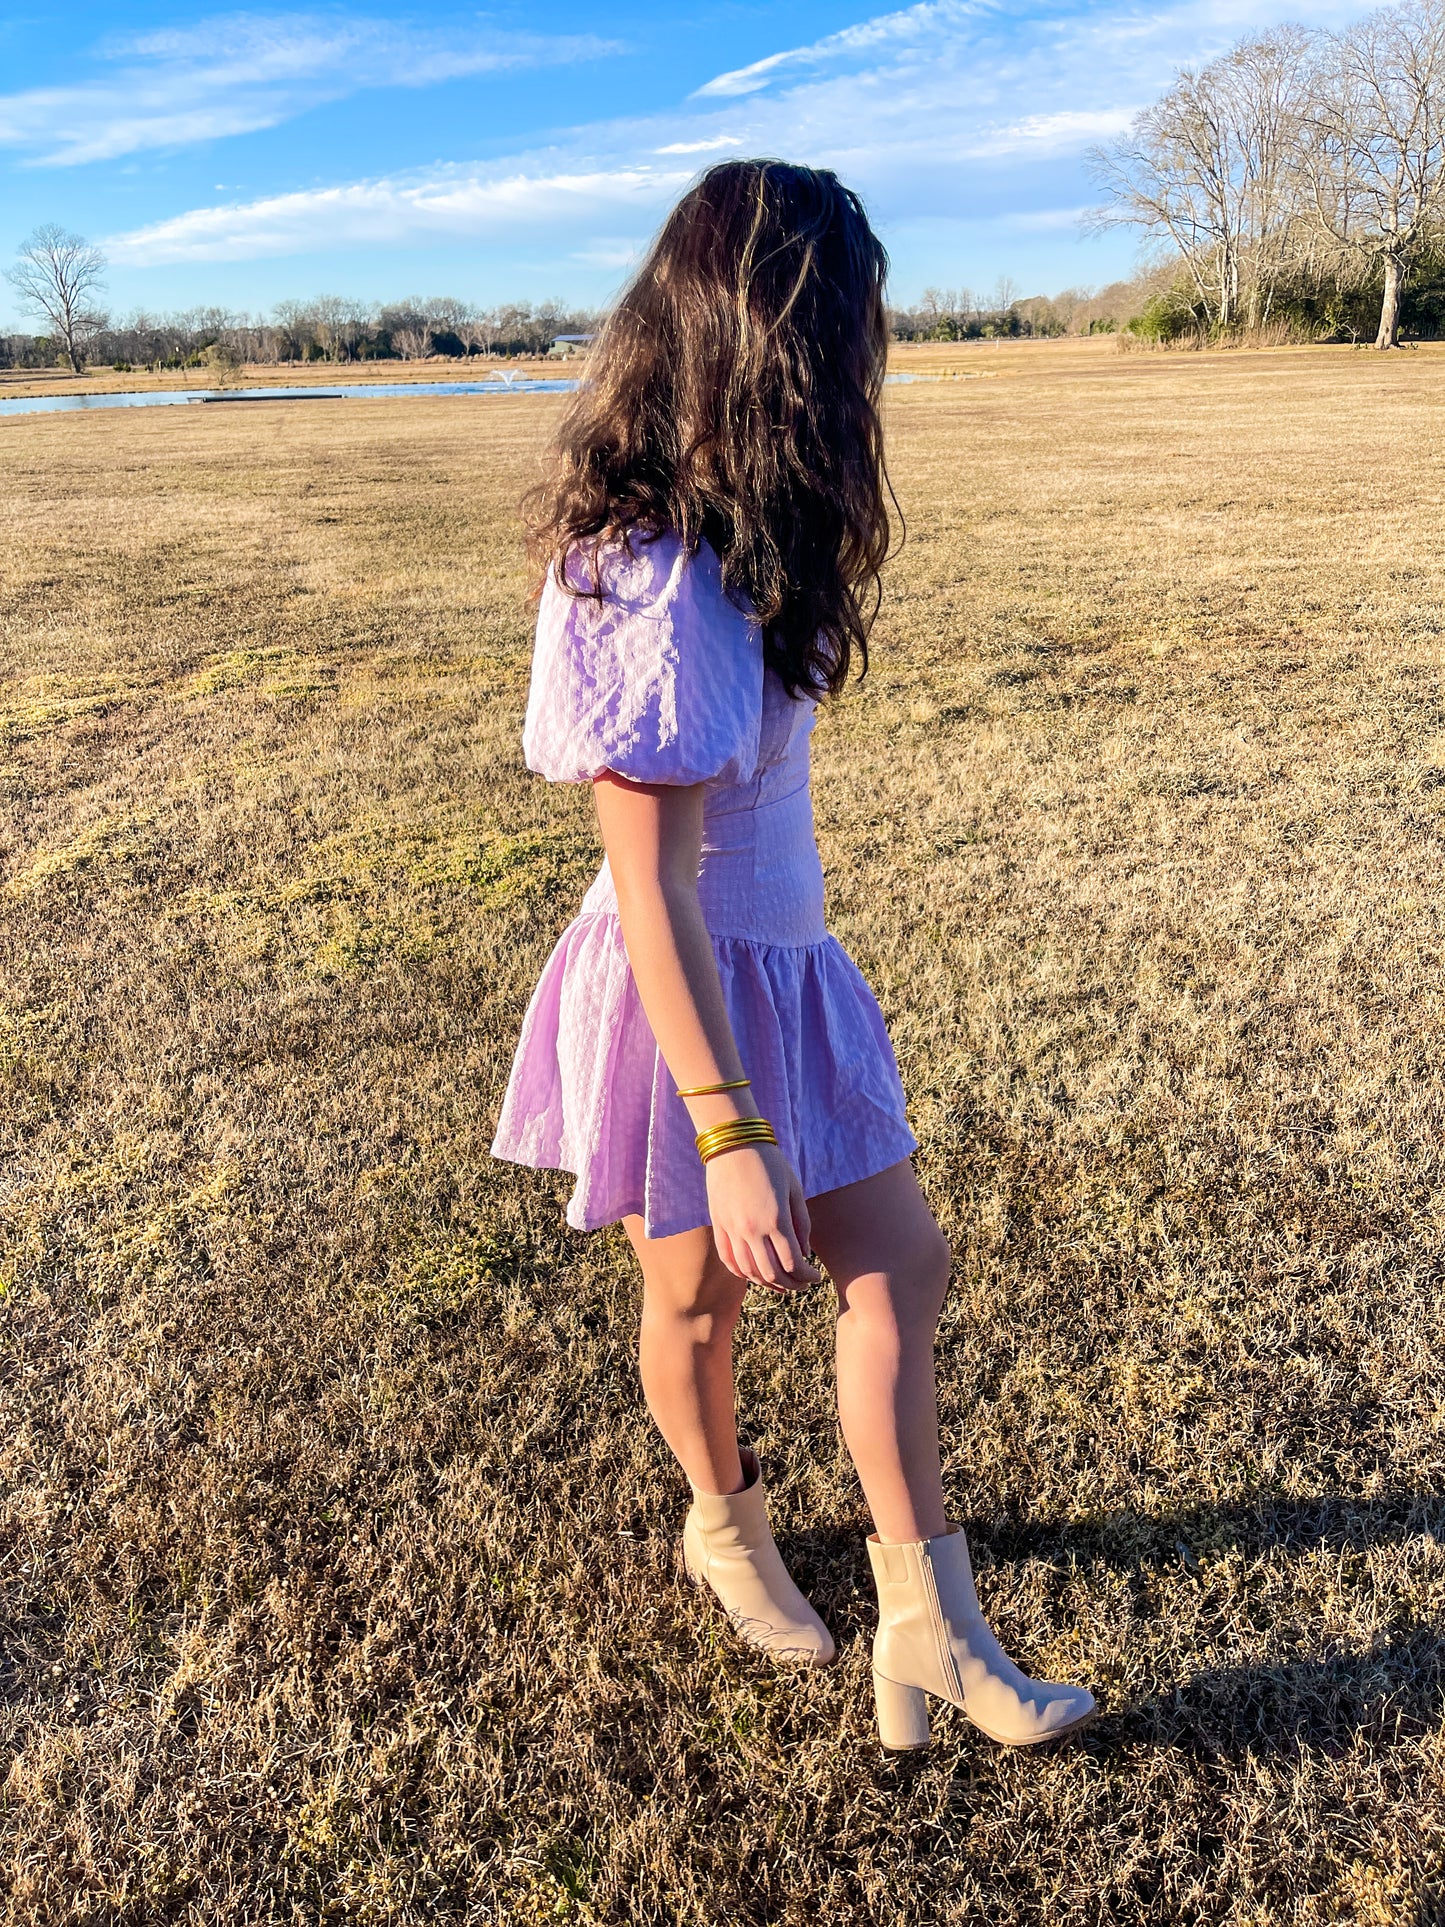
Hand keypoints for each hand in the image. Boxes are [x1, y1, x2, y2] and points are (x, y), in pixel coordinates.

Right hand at [705, 1143, 821, 1291]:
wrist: (733, 1143)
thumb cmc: (769, 1162)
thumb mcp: (794, 1189)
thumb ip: (802, 1223)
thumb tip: (804, 1253)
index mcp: (776, 1219)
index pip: (793, 1263)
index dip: (806, 1276)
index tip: (815, 1276)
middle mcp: (752, 1229)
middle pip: (772, 1274)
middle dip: (791, 1284)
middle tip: (802, 1284)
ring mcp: (732, 1229)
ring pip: (750, 1272)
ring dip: (768, 1284)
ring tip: (782, 1283)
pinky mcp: (718, 1225)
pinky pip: (729, 1260)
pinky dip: (743, 1274)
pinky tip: (755, 1275)